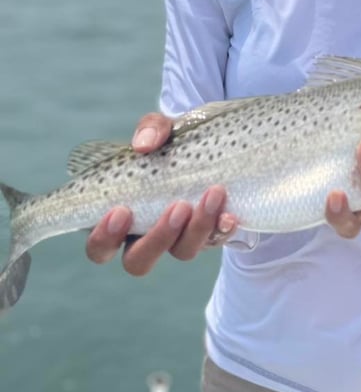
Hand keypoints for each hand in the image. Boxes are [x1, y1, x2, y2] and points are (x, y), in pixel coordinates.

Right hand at [85, 112, 239, 275]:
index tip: (121, 210)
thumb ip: (151, 129)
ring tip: (213, 193)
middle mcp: (147, 234)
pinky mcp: (210, 233)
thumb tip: (144, 144)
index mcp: (121, 217)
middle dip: (156, 238)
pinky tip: (230, 214)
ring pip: (183, 252)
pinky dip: (222, 229)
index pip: (100, 246)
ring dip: (198, 227)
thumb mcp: (163, 129)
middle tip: (177, 206)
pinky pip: (216, 241)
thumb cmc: (174, 140)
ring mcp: (180, 237)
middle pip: (138, 262)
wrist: (216, 142)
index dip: (104, 237)